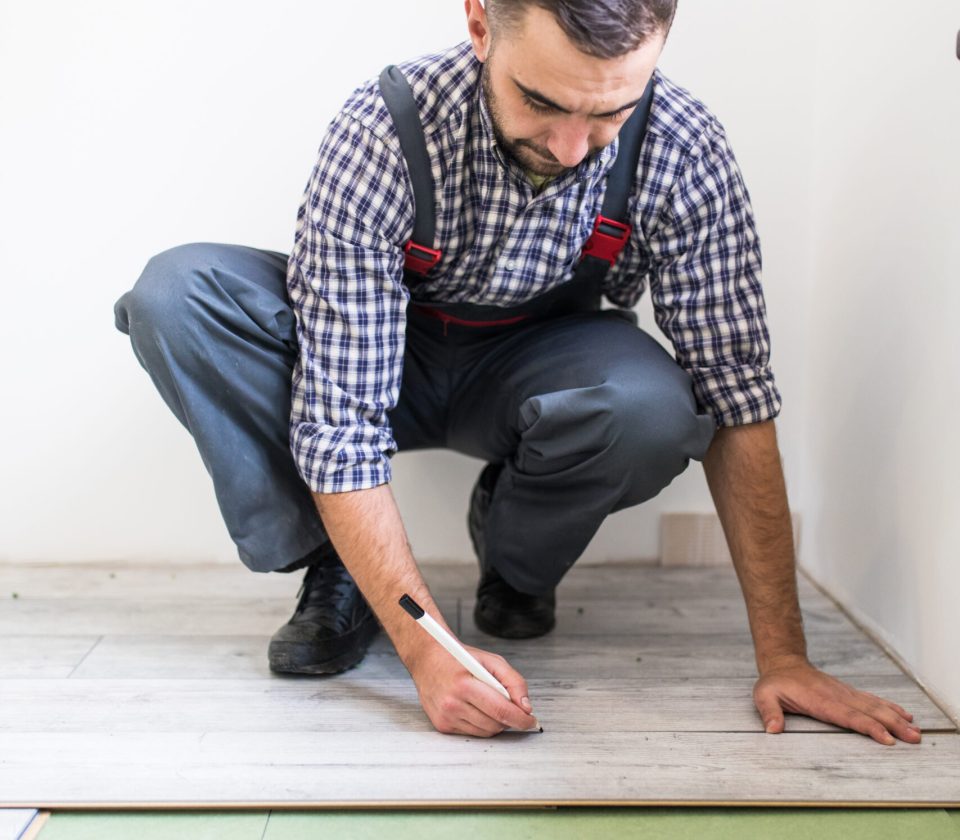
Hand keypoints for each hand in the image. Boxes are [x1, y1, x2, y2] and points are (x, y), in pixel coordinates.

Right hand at [408, 641, 538, 736]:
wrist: (428, 660)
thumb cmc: (458, 658)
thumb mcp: (491, 660)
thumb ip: (513, 681)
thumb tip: (525, 706)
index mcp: (465, 684)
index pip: (500, 710)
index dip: (521, 718)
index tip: (531, 720)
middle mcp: (452, 703)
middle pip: (495, 724)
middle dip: (510, 719)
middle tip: (513, 708)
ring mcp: (446, 716)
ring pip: (486, 732)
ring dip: (496, 722)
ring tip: (492, 704)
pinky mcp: (442, 725)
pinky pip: (473, 733)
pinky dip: (482, 724)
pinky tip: (477, 709)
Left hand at [753, 657, 921, 744]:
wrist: (784, 663)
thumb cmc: (775, 683)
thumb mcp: (764, 695)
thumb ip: (769, 712)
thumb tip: (772, 730)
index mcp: (820, 700)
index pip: (848, 716)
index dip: (868, 727)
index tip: (887, 738)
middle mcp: (837, 696)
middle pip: (869, 712)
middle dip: (892, 725)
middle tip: (914, 738)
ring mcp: (845, 693)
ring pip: (874, 706)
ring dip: (896, 718)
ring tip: (916, 731)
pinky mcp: (848, 693)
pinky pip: (872, 700)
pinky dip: (890, 707)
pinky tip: (905, 715)